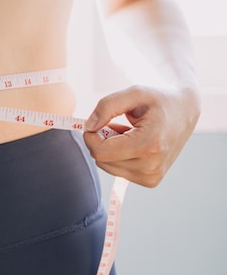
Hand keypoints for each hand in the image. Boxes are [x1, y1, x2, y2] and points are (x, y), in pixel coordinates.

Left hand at [83, 85, 199, 186]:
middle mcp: (151, 166)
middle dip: (101, 141)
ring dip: (110, 148)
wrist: (186, 112)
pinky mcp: (150, 181)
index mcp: (149, 145)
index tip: (95, 122)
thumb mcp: (134, 93)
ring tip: (127, 133)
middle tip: (116, 124)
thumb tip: (88, 126)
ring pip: (107, 166)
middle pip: (101, 160)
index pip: (101, 152)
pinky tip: (132, 143)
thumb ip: (107, 106)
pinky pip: (118, 170)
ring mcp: (152, 177)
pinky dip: (118, 156)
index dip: (90, 136)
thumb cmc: (159, 101)